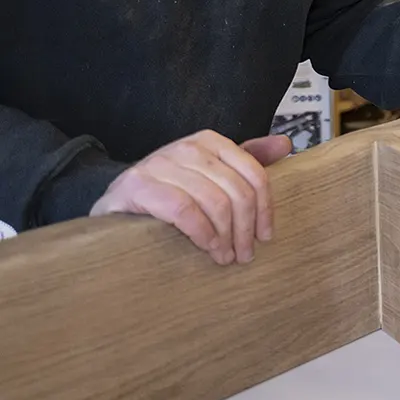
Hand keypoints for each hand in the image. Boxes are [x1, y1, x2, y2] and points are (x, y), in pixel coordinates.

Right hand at [90, 131, 292, 264]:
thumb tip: (285, 145)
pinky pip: (183, 210)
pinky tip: (207, 248)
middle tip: (245, 255)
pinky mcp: (136, 185)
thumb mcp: (209, 175)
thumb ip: (247, 160)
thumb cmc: (169, 193)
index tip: (266, 235)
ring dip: (225, 237)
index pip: (253, 174)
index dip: (265, 208)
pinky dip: (201, 232)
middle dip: (246, 229)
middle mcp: (186, 147)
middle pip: (236, 190)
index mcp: (209, 142)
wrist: (114, 204)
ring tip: (226, 257)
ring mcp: (159, 164)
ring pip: (213, 201)